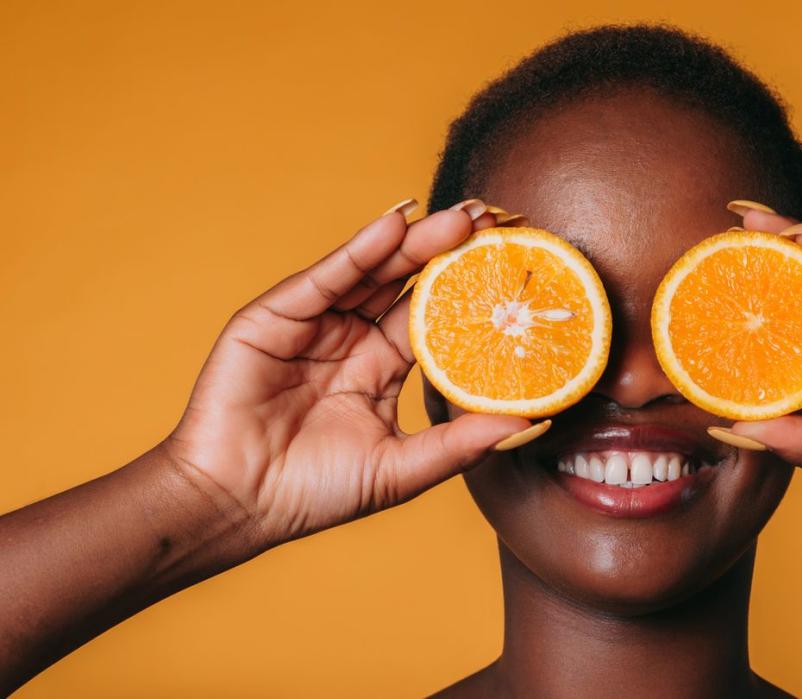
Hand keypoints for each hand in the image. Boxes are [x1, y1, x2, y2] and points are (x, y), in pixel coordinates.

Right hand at [162, 200, 533, 549]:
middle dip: (452, 251)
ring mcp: (314, 324)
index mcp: (383, 368)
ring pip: (374, 271)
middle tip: (498, 221)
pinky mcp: (276, 316)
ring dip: (417, 240)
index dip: (474, 291)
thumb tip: (532, 423)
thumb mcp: (403, 468)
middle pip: (410, 284)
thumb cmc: (315, 493)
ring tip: (464, 217)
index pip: (437, 317)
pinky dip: (361, 249)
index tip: (518, 266)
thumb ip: (461, 442)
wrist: (236, 504)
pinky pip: (327, 277)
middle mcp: (352, 339)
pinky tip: (396, 224)